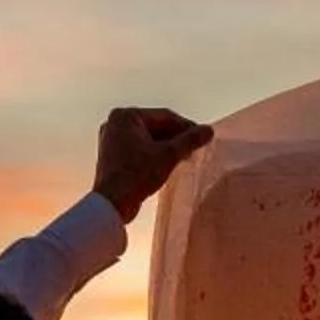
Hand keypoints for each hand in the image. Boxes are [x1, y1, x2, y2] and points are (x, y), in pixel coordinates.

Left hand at [94, 106, 213, 223]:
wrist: (112, 204)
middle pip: (155, 126)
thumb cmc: (137, 174)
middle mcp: (115, 123)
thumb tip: (208, 130)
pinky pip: (139, 148)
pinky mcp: (112, 156)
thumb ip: (190, 140)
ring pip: (147, 138)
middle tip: (194, 148)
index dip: (187, 126)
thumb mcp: (168, 155)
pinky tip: (167, 164)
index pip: (164, 116)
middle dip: (176, 137)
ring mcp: (111, 140)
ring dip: (166, 147)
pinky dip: (153, 154)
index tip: (203, 137)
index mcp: (125, 116)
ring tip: (184, 158)